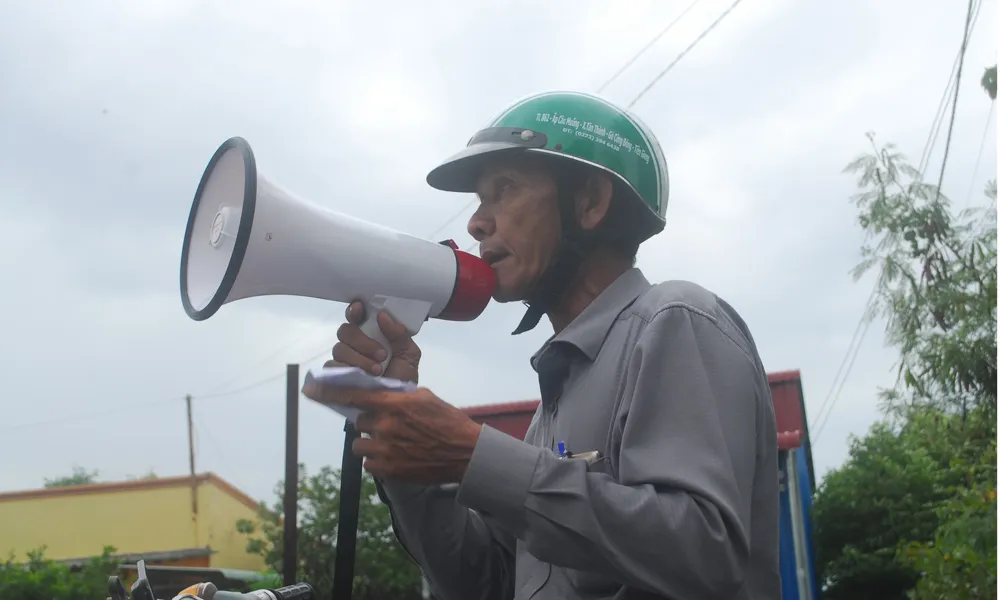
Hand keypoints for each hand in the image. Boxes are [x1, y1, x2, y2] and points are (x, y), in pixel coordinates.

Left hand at [304, 383, 482, 484]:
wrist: (464, 453)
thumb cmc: (447, 421)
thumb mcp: (424, 397)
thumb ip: (398, 394)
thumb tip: (380, 392)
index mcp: (394, 403)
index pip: (354, 395)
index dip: (329, 393)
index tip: (310, 390)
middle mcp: (386, 425)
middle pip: (359, 422)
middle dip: (369, 423)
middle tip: (387, 425)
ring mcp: (386, 449)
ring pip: (360, 444)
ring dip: (370, 443)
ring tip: (391, 443)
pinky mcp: (389, 469)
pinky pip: (369, 463)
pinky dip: (378, 460)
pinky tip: (396, 456)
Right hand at [329, 301, 420, 382]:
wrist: (395, 405)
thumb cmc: (402, 378)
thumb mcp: (409, 355)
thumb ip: (399, 335)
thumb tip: (383, 316)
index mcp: (372, 334)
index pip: (357, 316)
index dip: (354, 310)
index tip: (359, 310)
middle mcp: (355, 345)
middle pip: (345, 331)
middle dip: (362, 341)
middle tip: (382, 355)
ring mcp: (344, 360)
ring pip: (339, 349)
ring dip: (359, 359)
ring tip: (377, 371)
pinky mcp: (335, 377)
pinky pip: (331, 367)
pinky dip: (347, 370)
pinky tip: (362, 377)